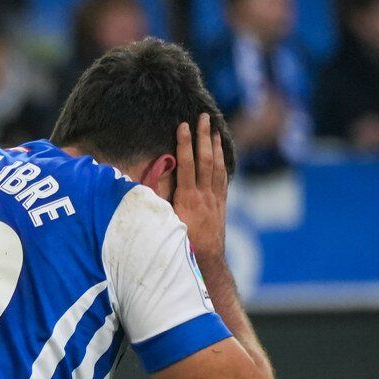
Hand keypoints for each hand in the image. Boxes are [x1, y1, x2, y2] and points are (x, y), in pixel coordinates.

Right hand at [170, 114, 228, 263]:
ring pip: (218, 167)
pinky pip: (223, 179)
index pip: (187, 164)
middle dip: (204, 137)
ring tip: (215, 130)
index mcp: (187, 198)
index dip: (185, 143)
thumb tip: (154, 176)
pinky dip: (223, 163)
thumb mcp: (165, 220)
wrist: (206, 261)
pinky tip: (221, 155)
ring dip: (216, 147)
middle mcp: (204, 195)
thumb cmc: (180, 243)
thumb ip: (159, 197)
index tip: (183, 125)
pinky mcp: (221, 205)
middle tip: (204, 117)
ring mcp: (215, 199)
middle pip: (206, 160)